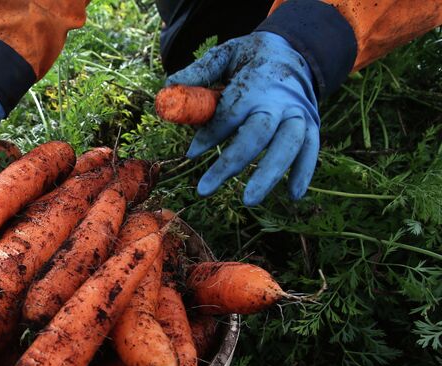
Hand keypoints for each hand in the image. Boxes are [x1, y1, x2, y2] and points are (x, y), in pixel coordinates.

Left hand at [166, 31, 319, 205]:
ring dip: (269, 174)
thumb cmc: (250, 58)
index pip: (230, 112)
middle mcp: (279, 99)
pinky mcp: (312, 123)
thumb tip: (169, 86)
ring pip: (288, 144)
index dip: (210, 134)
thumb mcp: (225, 54)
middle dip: (231, 163)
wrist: (294, 48)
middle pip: (257, 134)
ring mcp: (299, 112)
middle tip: (204, 189)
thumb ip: (199, 72)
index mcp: (255, 82)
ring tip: (249, 200)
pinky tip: (293, 195)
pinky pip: (311, 149)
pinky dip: (305, 171)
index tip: (190, 153)